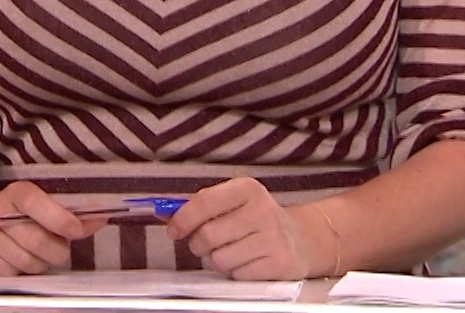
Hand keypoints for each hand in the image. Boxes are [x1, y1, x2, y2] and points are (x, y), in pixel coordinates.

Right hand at [0, 181, 104, 276]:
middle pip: (36, 241)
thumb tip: (99, 219)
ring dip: (38, 264)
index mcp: (14, 194)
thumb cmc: (15, 217)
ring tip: (33, 254)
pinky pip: (8, 276)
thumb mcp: (39, 208)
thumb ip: (69, 215)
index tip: (76, 230)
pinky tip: (13, 262)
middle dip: (55, 251)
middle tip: (57, 249)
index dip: (57, 217)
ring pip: (26, 263)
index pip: (34, 202)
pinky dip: (18, 274)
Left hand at [164, 177, 329, 279]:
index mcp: (247, 189)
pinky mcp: (279, 263)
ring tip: (230, 253)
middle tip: (205, 244)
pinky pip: (237, 275)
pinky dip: (235, 272)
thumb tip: (163, 212)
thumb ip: (199, 207)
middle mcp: (262, 210)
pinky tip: (247, 262)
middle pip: (208, 234)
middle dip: (199, 244)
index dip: (183, 218)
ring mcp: (273, 238)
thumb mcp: (232, 204)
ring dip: (217, 260)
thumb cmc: (256, 220)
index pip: (205, 201)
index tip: (173, 230)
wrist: (301, 240)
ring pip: (220, 258)